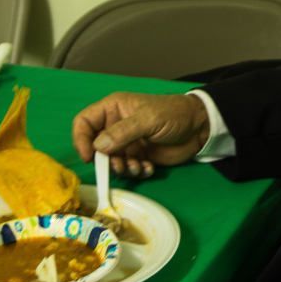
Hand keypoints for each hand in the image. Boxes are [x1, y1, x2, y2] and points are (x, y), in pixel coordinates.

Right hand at [72, 92, 209, 176]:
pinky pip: (128, 169)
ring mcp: (127, 143)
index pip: (84, 122)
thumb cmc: (173, 114)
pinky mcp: (139, 156)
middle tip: (121, 165)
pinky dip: (136, 172)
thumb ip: (122, 132)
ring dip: (123, 168)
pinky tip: (149, 168)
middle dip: (106, 160)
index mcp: (113, 109)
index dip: (81, 139)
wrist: (199, 127)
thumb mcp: (148, 119)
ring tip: (139, 166)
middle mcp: (116, 126)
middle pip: (95, 147)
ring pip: (111, 162)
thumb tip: (97, 147)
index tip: (89, 157)